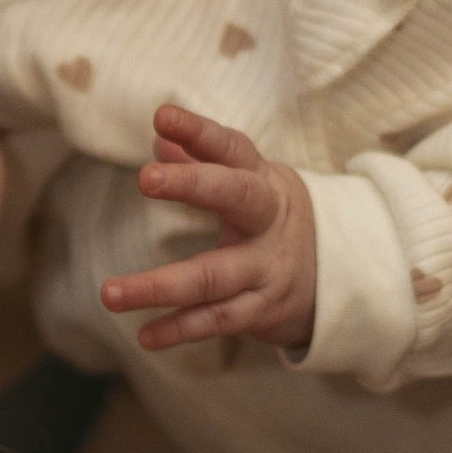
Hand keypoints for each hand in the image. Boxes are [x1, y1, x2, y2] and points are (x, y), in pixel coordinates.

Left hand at [99, 103, 319, 354]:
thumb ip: (204, 160)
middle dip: (193, 184)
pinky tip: (144, 335)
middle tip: (145, 178)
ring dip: (160, 286)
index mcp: (264, 182)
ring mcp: (267, 270)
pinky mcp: (262, 310)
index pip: (232, 149)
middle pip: (236, 198)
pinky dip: (180, 329)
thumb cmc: (274, 219)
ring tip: (110, 293)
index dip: (200, 133)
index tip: (163, 116)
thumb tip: (160, 134)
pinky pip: (218, 321)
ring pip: (214, 276)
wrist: (341, 278)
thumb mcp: (252, 182)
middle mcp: (270, 222)